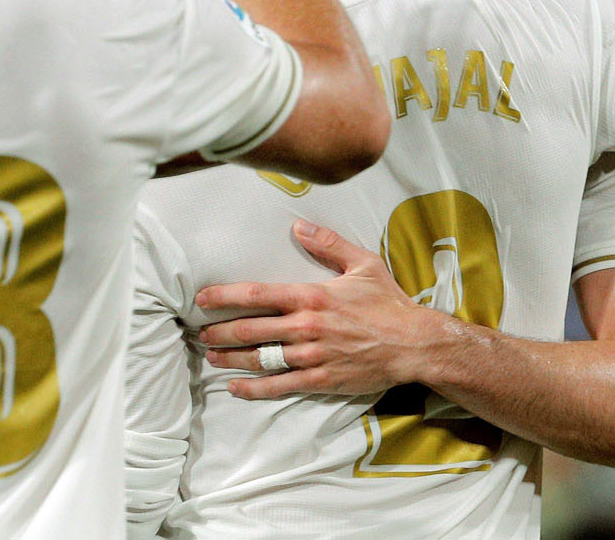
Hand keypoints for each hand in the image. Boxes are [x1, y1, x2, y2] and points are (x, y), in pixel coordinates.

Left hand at [194, 219, 437, 398]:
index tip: (202, 298)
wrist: (414, 344)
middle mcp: (306, 326)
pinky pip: (280, 386)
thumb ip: (328, 244)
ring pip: (260, 358)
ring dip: (231, 359)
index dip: (223, 296)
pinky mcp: (321, 380)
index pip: (256, 294)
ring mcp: (312, 356)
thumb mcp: (362, 264)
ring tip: (211, 357)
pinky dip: (254, 389)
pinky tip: (235, 387)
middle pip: (250, 329)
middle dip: (219, 331)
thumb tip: (298, 227)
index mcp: (311, 296)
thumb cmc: (388, 303)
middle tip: (200, 333)